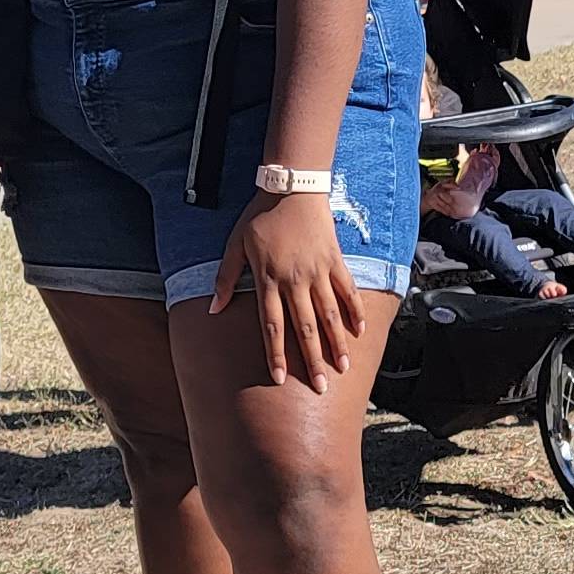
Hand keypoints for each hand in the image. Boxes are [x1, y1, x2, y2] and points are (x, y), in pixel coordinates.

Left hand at [211, 188, 363, 390]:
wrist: (292, 186)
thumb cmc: (260, 215)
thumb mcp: (235, 244)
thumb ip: (225, 278)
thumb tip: (213, 310)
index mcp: (268, 279)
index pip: (272, 326)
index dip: (275, 354)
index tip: (278, 378)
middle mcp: (294, 280)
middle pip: (304, 328)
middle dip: (311, 360)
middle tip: (320, 387)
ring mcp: (317, 271)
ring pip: (329, 314)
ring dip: (336, 344)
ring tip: (342, 367)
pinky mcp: (334, 260)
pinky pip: (347, 290)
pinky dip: (354, 310)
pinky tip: (360, 331)